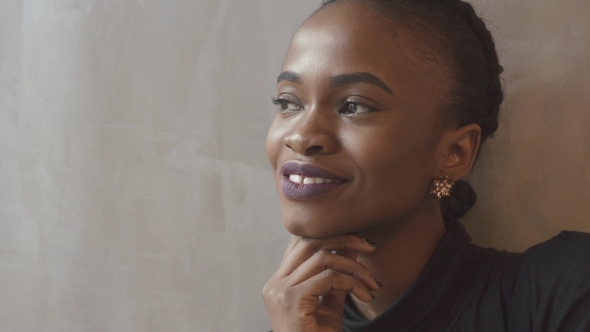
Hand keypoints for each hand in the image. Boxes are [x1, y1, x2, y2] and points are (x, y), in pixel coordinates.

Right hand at [263, 235, 380, 331]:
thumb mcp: (330, 302)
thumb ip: (338, 276)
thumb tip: (353, 248)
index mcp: (279, 282)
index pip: (302, 244)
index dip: (331, 236)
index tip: (359, 242)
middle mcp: (275, 283)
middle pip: (310, 243)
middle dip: (344, 239)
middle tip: (370, 246)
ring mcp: (280, 290)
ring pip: (322, 258)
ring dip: (354, 266)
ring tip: (372, 283)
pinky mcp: (292, 300)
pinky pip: (329, 278)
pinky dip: (352, 282)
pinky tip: (365, 294)